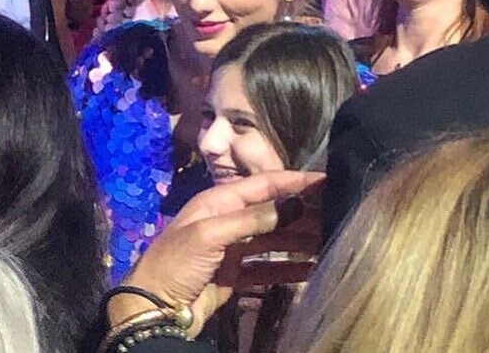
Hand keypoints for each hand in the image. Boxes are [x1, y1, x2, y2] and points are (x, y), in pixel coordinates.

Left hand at [111, 171, 324, 335]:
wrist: (153, 308)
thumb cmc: (177, 261)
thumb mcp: (212, 234)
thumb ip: (252, 219)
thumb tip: (292, 204)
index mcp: (219, 201)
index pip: (263, 185)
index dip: (294, 182)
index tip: (326, 180)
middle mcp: (227, 221)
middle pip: (272, 212)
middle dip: (301, 212)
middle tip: (335, 213)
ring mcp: (231, 250)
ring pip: (272, 240)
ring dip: (298, 240)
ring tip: (330, 240)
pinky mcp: (234, 276)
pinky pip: (267, 268)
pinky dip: (287, 268)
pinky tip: (311, 268)